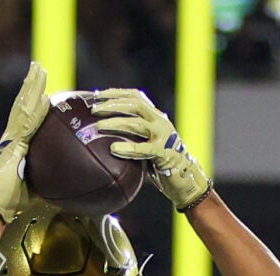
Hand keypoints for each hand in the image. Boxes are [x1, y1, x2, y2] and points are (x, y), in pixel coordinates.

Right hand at [0, 61, 50, 223]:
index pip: (29, 118)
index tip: (43, 90)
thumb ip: (51, 178)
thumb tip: (75, 183)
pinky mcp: (12, 141)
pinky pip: (25, 117)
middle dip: (31, 86)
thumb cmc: (14, 201)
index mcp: (17, 145)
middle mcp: (12, 136)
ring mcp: (10, 137)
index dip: (35, 103)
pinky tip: (40, 91)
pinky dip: (31, 103)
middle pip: (24, 105)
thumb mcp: (38, 187)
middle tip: (39, 68)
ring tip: (38, 69)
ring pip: (23, 105)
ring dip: (31, 86)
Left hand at [90, 88, 213, 211]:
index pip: (135, 96)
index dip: (116, 93)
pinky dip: (128, 148)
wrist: (185, 178)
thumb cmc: (160, 163)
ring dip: (116, 122)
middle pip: (135, 104)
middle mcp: (160, 122)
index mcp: (155, 116)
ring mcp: (164, 136)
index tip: (97, 94)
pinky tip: (113, 149)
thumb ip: (131, 136)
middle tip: (94, 110)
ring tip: (99, 127)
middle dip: (113, 104)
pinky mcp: (165, 153)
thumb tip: (102, 135)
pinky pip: (144, 149)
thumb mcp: (145, 143)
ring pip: (138, 123)